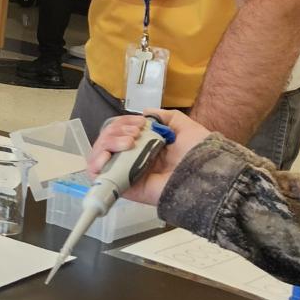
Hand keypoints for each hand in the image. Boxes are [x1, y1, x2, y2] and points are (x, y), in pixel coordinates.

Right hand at [87, 107, 208, 203]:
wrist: (204, 176)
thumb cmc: (197, 153)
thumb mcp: (185, 127)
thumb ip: (166, 117)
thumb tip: (145, 113)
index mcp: (147, 147)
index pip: (121, 133)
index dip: (123, 124)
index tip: (138, 123)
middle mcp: (134, 159)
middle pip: (108, 141)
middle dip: (115, 130)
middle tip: (134, 133)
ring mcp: (127, 173)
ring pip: (101, 155)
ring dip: (108, 142)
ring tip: (127, 143)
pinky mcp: (123, 186)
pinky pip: (99, 175)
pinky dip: (96, 162)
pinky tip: (107, 156)